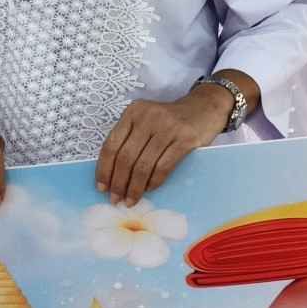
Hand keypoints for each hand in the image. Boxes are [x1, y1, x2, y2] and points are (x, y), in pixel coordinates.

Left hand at [94, 88, 228, 204]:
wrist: (205, 107)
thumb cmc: (170, 119)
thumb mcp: (146, 119)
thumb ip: (130, 138)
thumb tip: (112, 175)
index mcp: (133, 112)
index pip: (111, 144)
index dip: (104, 169)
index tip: (101, 188)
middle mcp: (148, 117)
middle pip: (125, 157)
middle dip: (118, 183)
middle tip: (116, 199)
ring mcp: (167, 127)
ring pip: (143, 165)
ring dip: (134, 188)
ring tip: (131, 200)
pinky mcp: (185, 139)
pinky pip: (163, 167)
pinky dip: (154, 182)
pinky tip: (149, 189)